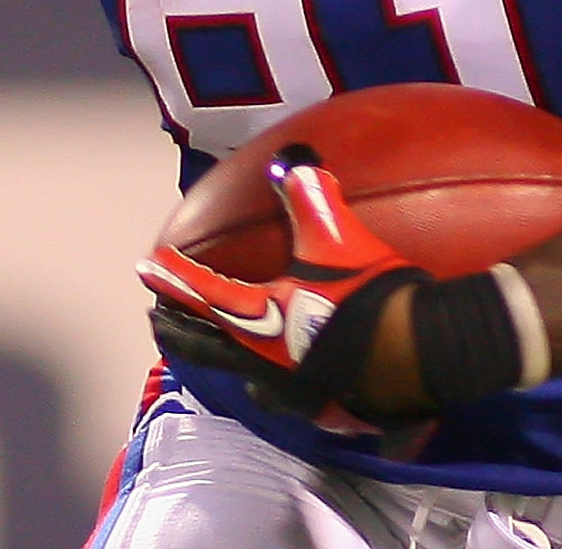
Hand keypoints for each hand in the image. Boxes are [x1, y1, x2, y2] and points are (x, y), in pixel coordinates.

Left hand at [137, 146, 428, 427]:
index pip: (202, 291)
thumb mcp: (337, 237)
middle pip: (207, 343)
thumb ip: (310, 196)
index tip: (146, 268)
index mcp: (258, 318)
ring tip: (211, 346)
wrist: (415, 356)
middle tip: (158, 315)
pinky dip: (268, 380)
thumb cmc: (367, 295)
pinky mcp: (323, 406)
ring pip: (240, 372)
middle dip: (180, 327)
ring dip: (219, 355)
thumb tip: (293, 156)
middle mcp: (263, 358)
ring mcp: (291, 389)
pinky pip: (282, 393)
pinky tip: (278, 379)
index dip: (173, 277)